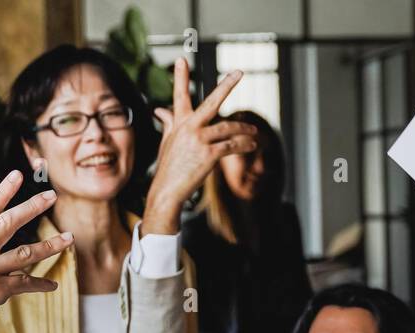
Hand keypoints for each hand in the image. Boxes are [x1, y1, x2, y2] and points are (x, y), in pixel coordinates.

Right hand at [0, 170, 70, 332]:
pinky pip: (25, 283)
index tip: (18, 175)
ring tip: (69, 239)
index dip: (3, 192)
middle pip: (7, 222)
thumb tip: (3, 261)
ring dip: (50, 245)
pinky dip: (41, 284)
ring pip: (24, 252)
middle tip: (52, 196)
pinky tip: (53, 285)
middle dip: (32, 207)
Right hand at [142, 57, 257, 235]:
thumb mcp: (167, 142)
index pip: (179, 96)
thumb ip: (168, 123)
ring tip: (254, 132)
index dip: (180, 77)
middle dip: (227, 86)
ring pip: (228, 127)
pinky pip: (231, 145)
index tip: (181, 60)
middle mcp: (189, 127)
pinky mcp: (209, 155)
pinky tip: (252, 144)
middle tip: (239, 72)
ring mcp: (199, 140)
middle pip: (211, 102)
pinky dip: (243, 144)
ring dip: (243, 128)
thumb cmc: (168, 167)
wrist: (167, 190)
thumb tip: (160, 109)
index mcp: (179, 123)